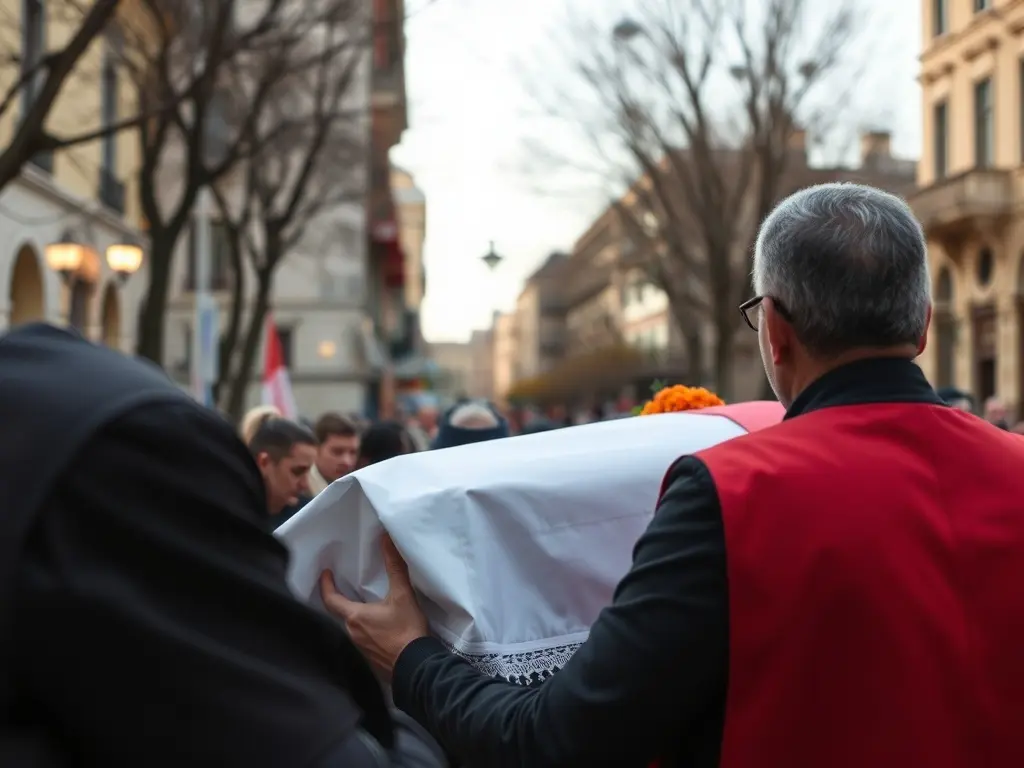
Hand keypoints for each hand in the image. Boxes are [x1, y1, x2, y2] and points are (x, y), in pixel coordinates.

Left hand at [320, 533, 429, 677]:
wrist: (416, 667)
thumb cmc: (406, 630)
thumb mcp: (402, 595)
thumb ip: (395, 567)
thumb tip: (387, 539)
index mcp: (354, 617)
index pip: (330, 600)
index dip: (326, 585)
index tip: (325, 573)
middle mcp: (352, 633)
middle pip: (341, 614)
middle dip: (343, 601)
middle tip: (347, 588)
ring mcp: (359, 649)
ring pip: (352, 628)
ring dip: (356, 617)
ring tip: (366, 606)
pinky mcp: (370, 660)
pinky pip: (363, 641)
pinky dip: (366, 631)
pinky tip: (379, 629)